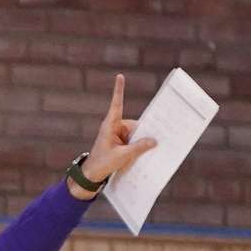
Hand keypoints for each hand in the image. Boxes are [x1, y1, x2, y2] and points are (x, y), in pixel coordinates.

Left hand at [70, 73, 157, 199]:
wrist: (92, 174)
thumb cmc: (102, 163)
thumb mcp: (122, 156)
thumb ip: (138, 148)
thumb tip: (154, 141)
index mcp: (111, 124)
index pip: (117, 104)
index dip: (119, 90)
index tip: (120, 76)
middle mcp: (115, 126)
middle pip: (135, 124)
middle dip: (144, 132)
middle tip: (157, 139)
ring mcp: (118, 134)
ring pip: (136, 133)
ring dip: (142, 141)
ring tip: (149, 150)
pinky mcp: (121, 141)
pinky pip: (134, 140)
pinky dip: (139, 146)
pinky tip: (146, 153)